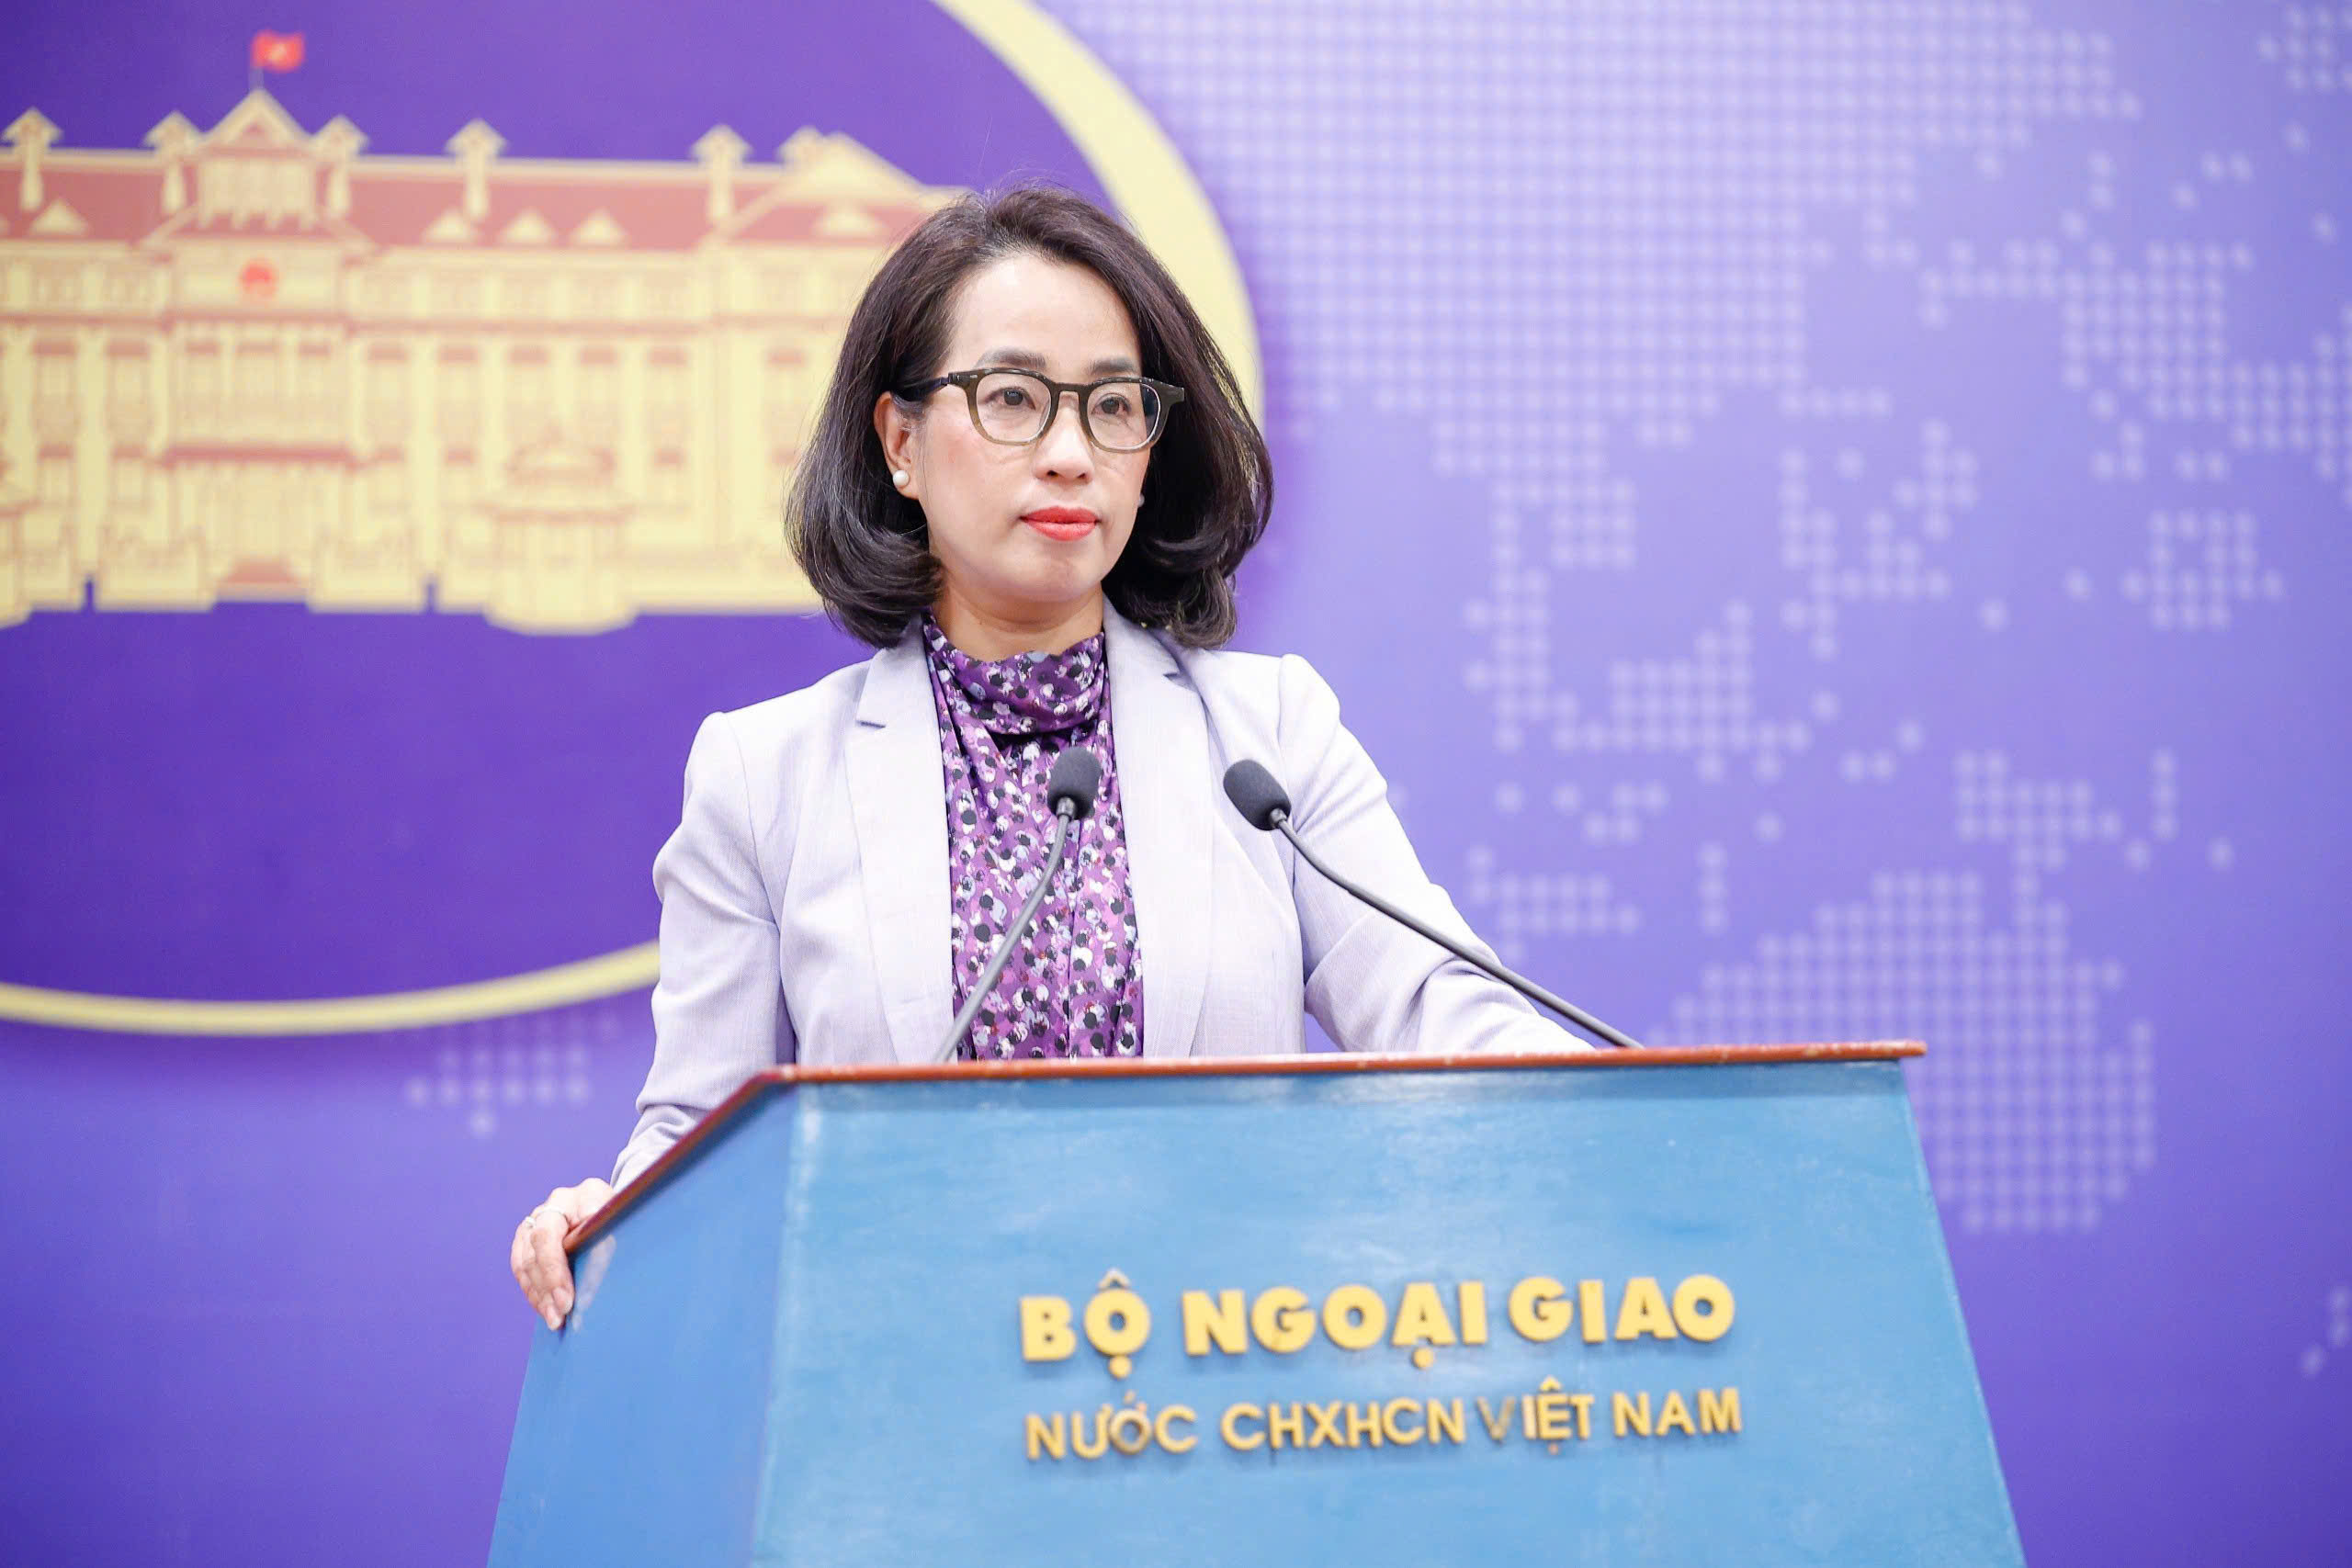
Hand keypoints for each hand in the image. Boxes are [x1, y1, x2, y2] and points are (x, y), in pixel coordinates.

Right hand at [510, 1179, 614, 1329]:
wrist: (606, 1203)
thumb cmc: (614, 1210)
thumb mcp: (617, 1212)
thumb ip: (607, 1226)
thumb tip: (603, 1244)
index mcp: (566, 1200)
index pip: (546, 1236)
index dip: (553, 1271)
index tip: (566, 1300)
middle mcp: (543, 1212)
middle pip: (533, 1255)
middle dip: (546, 1291)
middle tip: (559, 1317)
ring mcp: (532, 1226)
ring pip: (524, 1266)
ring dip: (539, 1297)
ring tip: (554, 1321)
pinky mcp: (526, 1243)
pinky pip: (523, 1272)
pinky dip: (535, 1294)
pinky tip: (546, 1311)